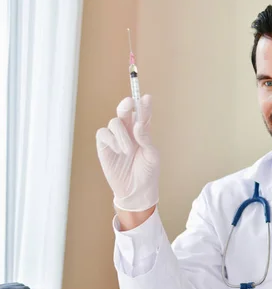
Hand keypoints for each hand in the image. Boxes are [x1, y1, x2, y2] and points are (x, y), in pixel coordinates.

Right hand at [96, 94, 159, 211]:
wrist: (136, 190)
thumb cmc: (147, 172)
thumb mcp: (152, 155)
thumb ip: (146, 138)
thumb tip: (139, 123)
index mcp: (143, 132)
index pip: (143, 114)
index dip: (144, 105)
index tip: (147, 98)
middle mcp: (129, 132)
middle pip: (125, 112)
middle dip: (126, 105)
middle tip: (129, 102)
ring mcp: (116, 138)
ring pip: (114, 122)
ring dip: (121, 134)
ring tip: (128, 150)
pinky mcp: (104, 146)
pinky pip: (103, 133)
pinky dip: (111, 139)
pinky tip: (118, 150)